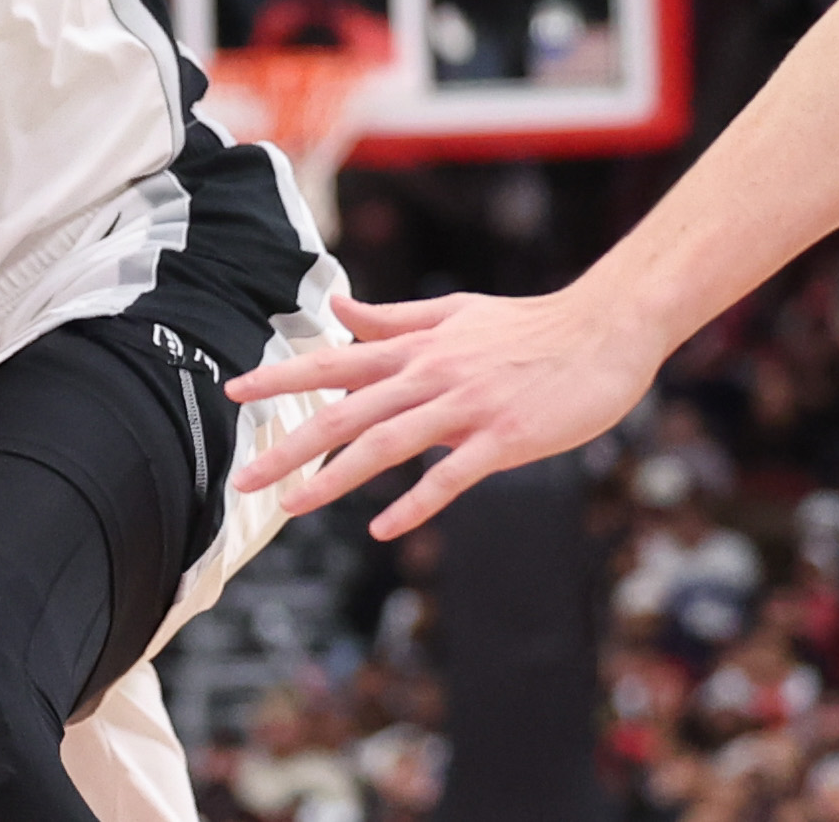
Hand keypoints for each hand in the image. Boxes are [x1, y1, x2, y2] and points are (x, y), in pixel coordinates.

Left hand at [224, 284, 666, 537]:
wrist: (603, 329)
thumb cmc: (529, 325)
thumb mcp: (453, 312)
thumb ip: (392, 319)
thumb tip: (337, 310)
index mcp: (416, 347)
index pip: (334, 361)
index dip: (282, 377)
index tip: (235, 394)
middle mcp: (430, 374)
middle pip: (346, 411)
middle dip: (289, 444)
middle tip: (244, 475)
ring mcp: (466, 406)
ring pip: (385, 443)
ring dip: (334, 478)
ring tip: (291, 506)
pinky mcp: (503, 437)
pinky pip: (450, 475)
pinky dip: (415, 502)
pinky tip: (383, 529)